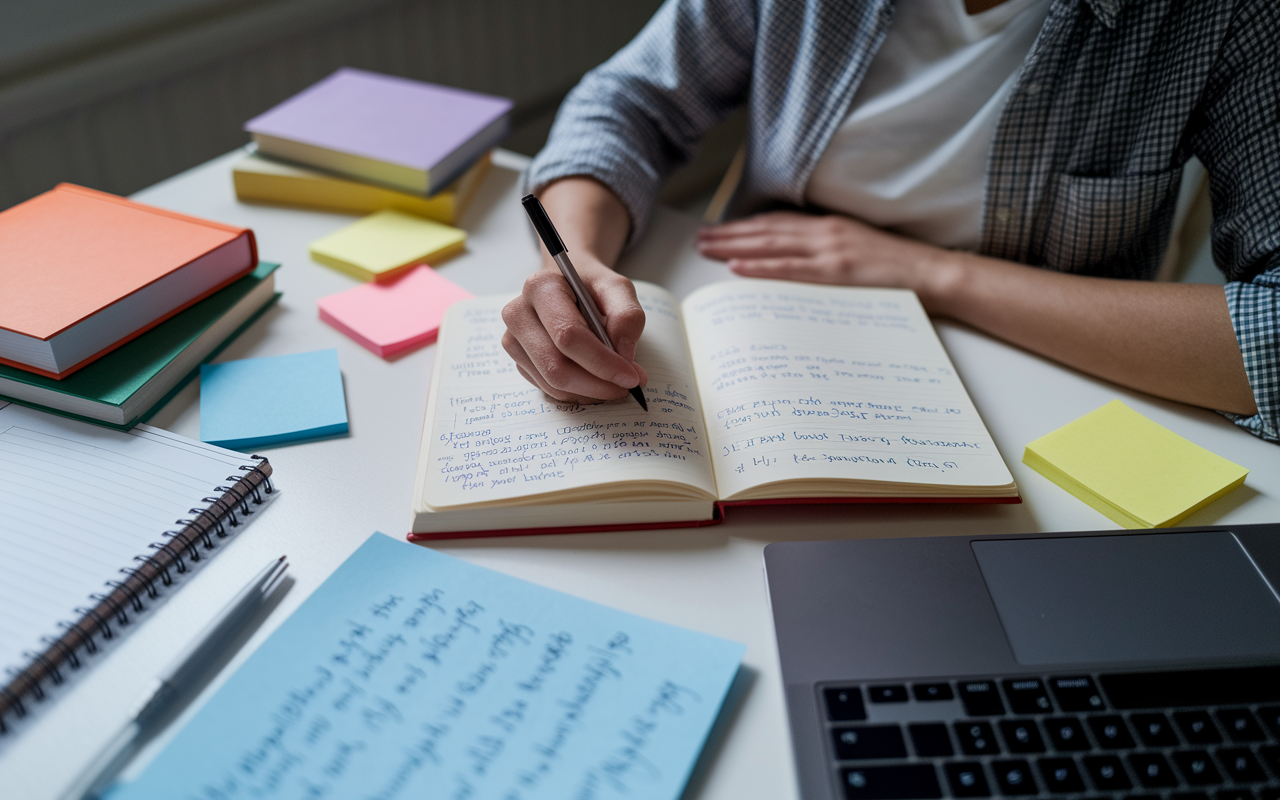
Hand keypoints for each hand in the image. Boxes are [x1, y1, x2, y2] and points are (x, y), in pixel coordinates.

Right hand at [501, 256, 647, 403]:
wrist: (567, 286)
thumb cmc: (591, 286)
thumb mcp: (618, 288)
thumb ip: (627, 316)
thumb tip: (623, 356)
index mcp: (541, 288)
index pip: (567, 335)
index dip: (601, 362)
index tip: (630, 376)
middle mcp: (519, 314)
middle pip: (555, 366)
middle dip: (596, 384)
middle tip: (626, 387)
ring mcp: (514, 339)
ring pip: (551, 383)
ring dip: (589, 391)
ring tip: (614, 383)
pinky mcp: (518, 359)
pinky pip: (547, 388)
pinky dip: (577, 392)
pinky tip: (594, 380)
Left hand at [696, 211, 960, 304]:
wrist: (932, 273)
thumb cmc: (898, 269)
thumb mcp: (859, 250)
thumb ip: (829, 252)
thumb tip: (801, 262)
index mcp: (830, 226)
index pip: (778, 223)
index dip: (745, 225)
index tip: (719, 229)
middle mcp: (825, 232)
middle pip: (766, 230)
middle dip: (729, 234)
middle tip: (699, 238)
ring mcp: (830, 250)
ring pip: (771, 245)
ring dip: (734, 246)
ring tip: (706, 249)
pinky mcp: (835, 271)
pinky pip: (789, 270)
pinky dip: (760, 267)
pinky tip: (736, 267)